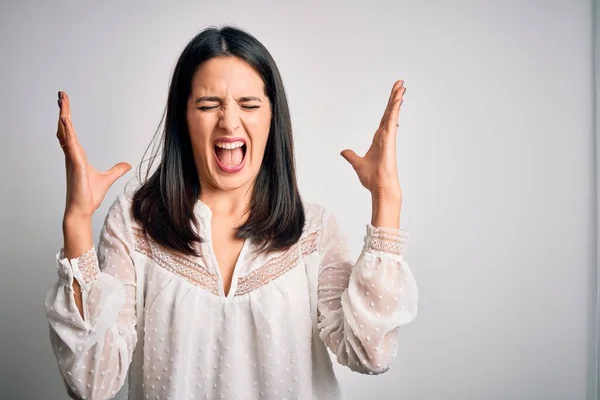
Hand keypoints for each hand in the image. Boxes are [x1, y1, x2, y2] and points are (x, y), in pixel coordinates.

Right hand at [57, 91, 130, 219]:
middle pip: (65, 128)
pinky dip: (67, 131)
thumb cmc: (89, 195)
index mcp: (77, 155)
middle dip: (63, 111)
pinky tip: (66, 120)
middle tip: (60, 95)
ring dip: (63, 116)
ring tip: (61, 101)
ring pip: (65, 132)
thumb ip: (116, 170)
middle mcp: (72, 154)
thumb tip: (127, 164)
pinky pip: (69, 144)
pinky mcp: (75, 164)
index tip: (64, 104)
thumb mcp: (107, 178)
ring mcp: (72, 158)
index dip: (67, 118)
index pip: (71, 132)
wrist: (82, 209)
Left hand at [341, 80, 405, 199]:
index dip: (389, 107)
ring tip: (401, 86)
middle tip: (400, 84)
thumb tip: (343, 152)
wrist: (379, 187)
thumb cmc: (372, 178)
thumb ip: (351, 156)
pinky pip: (392, 121)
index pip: (384, 118)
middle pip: (390, 112)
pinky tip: (397, 100)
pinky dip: (394, 110)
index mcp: (379, 139)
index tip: (394, 96)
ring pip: (392, 114)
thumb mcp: (357, 164)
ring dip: (396, 100)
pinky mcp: (390, 140)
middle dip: (395, 98)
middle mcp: (385, 136)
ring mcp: (388, 137)